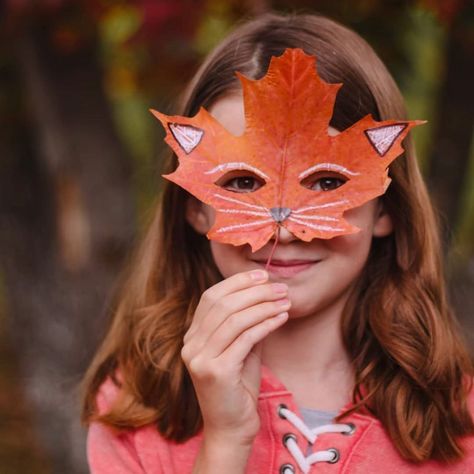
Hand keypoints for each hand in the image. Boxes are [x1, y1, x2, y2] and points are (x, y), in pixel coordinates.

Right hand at [181, 270, 289, 445]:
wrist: (232, 429)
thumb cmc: (239, 388)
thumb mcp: (242, 349)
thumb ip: (247, 324)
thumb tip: (266, 294)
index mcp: (193, 336)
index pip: (211, 297)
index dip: (237, 282)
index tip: (262, 275)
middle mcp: (191, 345)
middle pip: (222, 304)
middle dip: (254, 291)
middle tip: (280, 287)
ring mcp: (200, 359)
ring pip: (234, 319)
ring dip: (263, 305)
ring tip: (285, 300)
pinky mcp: (215, 372)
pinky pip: (245, 338)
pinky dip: (265, 324)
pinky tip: (281, 317)